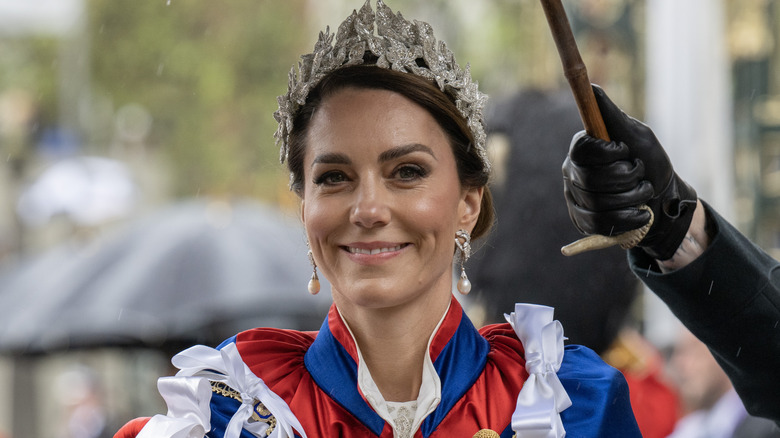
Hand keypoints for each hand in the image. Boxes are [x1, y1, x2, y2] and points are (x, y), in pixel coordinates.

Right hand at [562, 85, 696, 259]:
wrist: (662, 199)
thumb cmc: (650, 162)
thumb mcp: (637, 136)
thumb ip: (612, 117)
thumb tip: (591, 87)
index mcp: (582, 148)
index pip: (582, 150)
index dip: (607, 154)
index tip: (625, 152)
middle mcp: (572, 172)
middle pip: (590, 179)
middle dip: (625, 178)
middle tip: (639, 174)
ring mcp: (575, 198)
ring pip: (597, 203)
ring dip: (631, 198)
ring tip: (643, 193)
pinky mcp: (582, 221)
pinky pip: (598, 224)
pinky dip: (626, 220)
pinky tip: (639, 214)